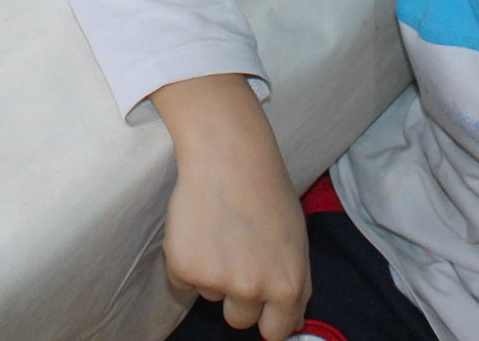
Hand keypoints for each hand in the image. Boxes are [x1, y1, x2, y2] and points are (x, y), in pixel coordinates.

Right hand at [154, 75, 311, 339]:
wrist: (228, 155)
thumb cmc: (266, 192)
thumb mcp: (296, 242)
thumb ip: (295, 284)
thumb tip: (290, 322)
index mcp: (287, 286)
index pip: (276, 332)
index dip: (266, 317)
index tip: (259, 305)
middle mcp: (253, 289)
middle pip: (239, 320)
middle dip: (236, 296)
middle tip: (235, 254)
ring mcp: (216, 281)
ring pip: (210, 296)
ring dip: (211, 273)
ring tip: (218, 232)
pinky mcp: (183, 268)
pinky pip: (182, 283)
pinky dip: (185, 261)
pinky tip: (196, 229)